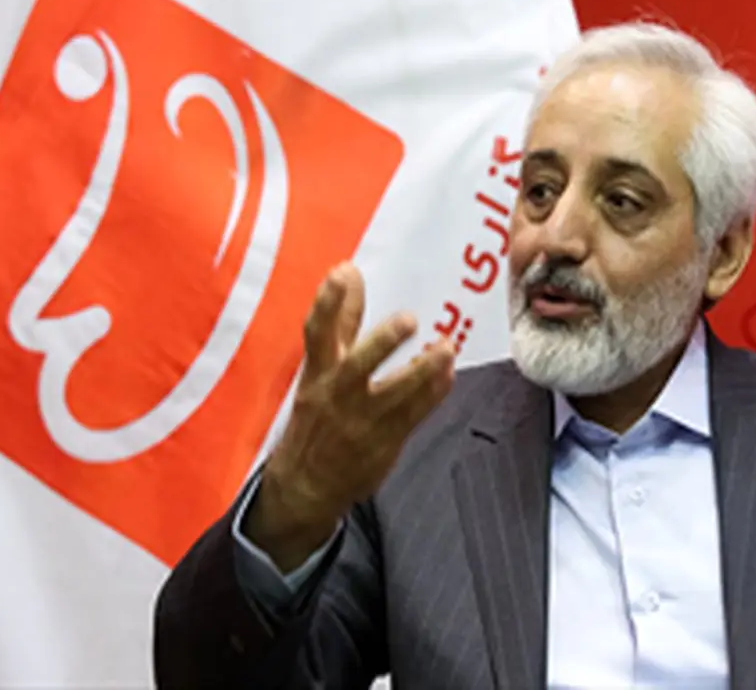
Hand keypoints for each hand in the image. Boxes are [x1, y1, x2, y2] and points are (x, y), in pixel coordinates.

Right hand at [244, 262, 454, 570]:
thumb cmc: (317, 416)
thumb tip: (348, 270)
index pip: (317, 333)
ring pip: (395, 393)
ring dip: (422, 370)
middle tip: (409, 320)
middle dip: (383, 343)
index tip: (345, 272)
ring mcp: (361, 420)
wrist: (306, 485)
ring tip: (446, 348)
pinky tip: (448, 376)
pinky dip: (432, 394)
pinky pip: (413, 415)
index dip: (328, 303)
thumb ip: (338, 321)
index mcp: (318, 373)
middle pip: (358, 365)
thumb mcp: (318, 370)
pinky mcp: (384, 441)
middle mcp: (337, 394)